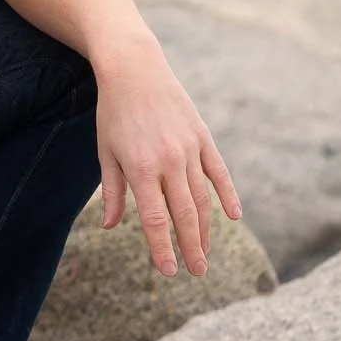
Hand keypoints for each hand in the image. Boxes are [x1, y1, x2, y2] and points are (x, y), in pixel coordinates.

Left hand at [93, 35, 241, 275]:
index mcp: (141, 168)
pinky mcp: (202, 137)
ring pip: (202, 198)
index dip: (162, 247)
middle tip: (197, 272)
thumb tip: (112, 226)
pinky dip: (228, 195)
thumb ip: (113, 191)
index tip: (169, 271)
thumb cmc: (114, 112)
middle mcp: (169, 161)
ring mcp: (189, 148)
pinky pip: (219, 172)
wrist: (134, 68)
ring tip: (205, 252)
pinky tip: (234, 216)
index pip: (155, 219)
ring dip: (205, 228)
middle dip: (191, 246)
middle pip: (184, 214)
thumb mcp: (106, 152)